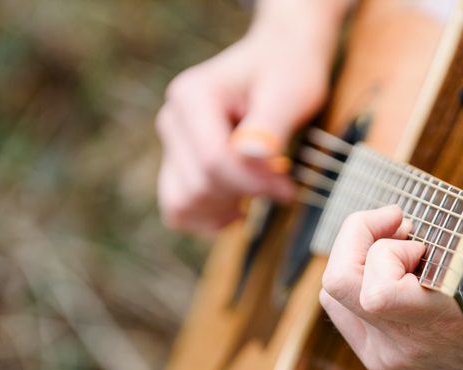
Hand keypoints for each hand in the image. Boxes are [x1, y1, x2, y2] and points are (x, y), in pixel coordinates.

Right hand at [156, 1, 349, 232]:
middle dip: (243, 195)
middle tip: (280, 186)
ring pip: (181, 204)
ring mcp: (172, 143)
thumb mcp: (290, 93)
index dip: (254, 184)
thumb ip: (269, 127)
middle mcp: (173, 119)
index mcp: (193, 96)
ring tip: (256, 196)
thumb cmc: (288, 71)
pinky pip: (179, 208)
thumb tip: (251, 157)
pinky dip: (207, 217)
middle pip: (198, 186)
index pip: (214, 161)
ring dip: (222, 210)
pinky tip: (238, 208)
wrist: (278, 58)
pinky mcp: (178, 163)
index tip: (289, 189)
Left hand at [320, 158, 462, 369]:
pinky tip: (395, 272)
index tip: (414, 232)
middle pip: (337, 282)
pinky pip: (340, 308)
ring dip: (360, 257)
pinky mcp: (376, 360)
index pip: (376, 292)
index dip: (382, 249)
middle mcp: (404, 344)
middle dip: (360, 237)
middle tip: (399, 226)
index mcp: (440, 320)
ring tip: (403, 248)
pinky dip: (359, 279)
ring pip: (332, 293)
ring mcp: (385, 356)